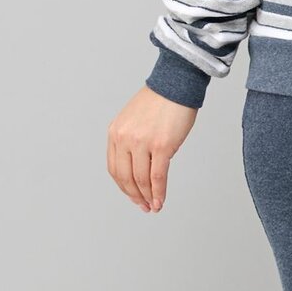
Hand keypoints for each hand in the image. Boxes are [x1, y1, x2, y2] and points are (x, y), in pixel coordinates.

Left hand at [107, 86, 198, 211]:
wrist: (177, 84)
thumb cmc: (160, 101)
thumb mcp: (134, 121)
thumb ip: (132, 141)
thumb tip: (141, 168)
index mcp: (115, 133)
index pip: (114, 168)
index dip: (124, 187)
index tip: (133, 196)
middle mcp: (124, 138)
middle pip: (125, 177)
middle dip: (134, 196)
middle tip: (144, 206)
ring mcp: (142, 143)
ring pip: (141, 180)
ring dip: (147, 197)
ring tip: (154, 206)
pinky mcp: (161, 146)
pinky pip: (157, 176)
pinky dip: (158, 191)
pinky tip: (160, 200)